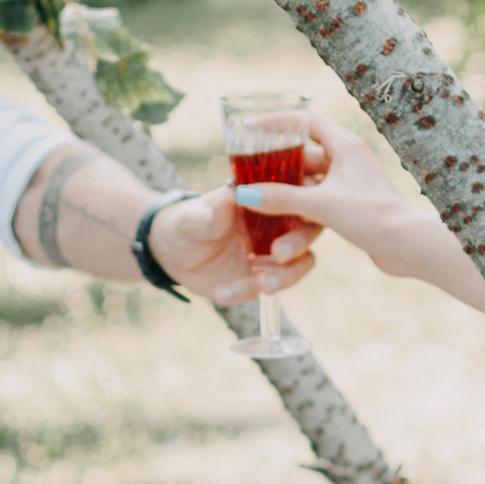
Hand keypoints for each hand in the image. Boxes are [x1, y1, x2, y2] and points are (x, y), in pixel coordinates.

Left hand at [148, 188, 319, 307]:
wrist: (173, 254)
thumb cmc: (187, 222)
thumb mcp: (194, 217)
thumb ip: (213, 214)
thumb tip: (227, 201)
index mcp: (268, 196)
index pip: (301, 189)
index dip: (311, 196)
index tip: (303, 208)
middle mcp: (279, 223)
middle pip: (309, 229)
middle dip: (299, 243)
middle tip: (279, 254)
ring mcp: (275, 252)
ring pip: (301, 263)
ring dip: (286, 275)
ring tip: (262, 285)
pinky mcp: (264, 278)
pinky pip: (270, 286)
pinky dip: (248, 291)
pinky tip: (222, 293)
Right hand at [226, 110, 431, 273]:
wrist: (408, 246)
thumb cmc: (372, 216)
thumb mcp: (321, 204)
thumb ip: (280, 198)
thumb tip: (242, 194)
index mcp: (345, 145)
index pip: (305, 120)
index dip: (275, 121)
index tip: (248, 129)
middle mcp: (348, 159)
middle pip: (303, 151)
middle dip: (274, 161)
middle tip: (245, 168)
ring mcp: (349, 183)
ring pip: (308, 179)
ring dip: (284, 187)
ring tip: (255, 194)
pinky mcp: (350, 205)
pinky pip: (316, 199)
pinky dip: (298, 205)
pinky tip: (277, 216)